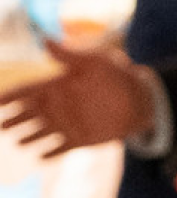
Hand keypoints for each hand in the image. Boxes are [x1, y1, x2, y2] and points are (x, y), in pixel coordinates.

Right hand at [0, 39, 153, 156]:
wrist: (143, 98)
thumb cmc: (118, 75)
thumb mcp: (94, 62)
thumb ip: (68, 55)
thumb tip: (44, 40)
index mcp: (56, 86)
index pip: (26, 92)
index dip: (9, 97)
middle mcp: (58, 106)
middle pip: (28, 115)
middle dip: (13, 120)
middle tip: (2, 126)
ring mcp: (68, 124)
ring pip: (40, 133)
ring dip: (29, 138)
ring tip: (18, 142)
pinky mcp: (81, 139)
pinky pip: (61, 148)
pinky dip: (52, 154)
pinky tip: (41, 157)